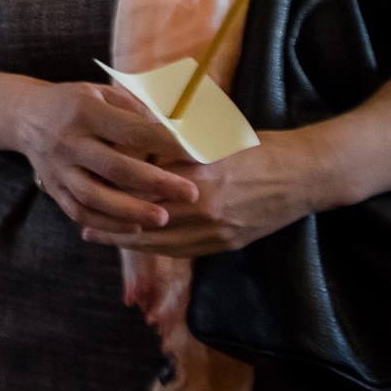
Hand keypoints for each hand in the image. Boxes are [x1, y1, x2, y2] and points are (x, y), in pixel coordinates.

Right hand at [12, 80, 197, 233]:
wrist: (25, 116)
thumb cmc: (74, 102)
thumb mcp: (101, 92)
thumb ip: (136, 109)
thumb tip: (177, 129)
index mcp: (85, 112)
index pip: (132, 131)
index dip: (167, 144)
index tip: (197, 155)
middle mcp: (69, 141)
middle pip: (116, 168)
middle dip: (157, 183)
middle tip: (191, 194)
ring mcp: (59, 168)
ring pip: (95, 197)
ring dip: (131, 210)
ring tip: (163, 218)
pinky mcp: (53, 188)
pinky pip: (79, 212)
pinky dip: (107, 223)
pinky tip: (135, 227)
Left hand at [85, 129, 322, 256]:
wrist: (305, 176)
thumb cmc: (260, 148)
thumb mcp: (215, 139)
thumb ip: (177, 146)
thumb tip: (137, 143)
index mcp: (200, 175)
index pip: (148, 188)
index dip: (117, 192)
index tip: (92, 188)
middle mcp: (206, 208)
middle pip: (148, 222)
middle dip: (114, 226)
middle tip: (85, 226)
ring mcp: (217, 231)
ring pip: (162, 244)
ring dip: (129, 243)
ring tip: (101, 238)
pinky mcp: (227, 244)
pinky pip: (184, 252)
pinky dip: (158, 249)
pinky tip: (139, 244)